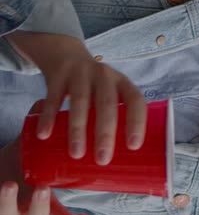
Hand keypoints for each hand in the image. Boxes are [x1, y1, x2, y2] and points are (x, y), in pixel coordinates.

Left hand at [0, 103, 88, 214]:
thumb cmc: (17, 165)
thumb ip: (44, 133)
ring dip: (6, 202)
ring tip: (7, 184)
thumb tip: (55, 99)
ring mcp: (5, 213)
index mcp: (44, 204)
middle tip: (43, 188)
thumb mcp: (33, 153)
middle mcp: (26, 212)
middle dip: (39, 206)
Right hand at [6, 32, 146, 164]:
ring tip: (76, 154)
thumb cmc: (94, 87)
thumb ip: (112, 117)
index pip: (136, 101)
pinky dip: (48, 117)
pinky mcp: (58, 75)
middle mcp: (105, 76)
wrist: (66, 54)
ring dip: (78, 130)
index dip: (137, 122)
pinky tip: (44, 135)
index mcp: (123, 83)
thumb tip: (115, 160)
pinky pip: (53, 98)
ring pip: (81, 102)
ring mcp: (81, 73)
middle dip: (106, 133)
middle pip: (107, 104)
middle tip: (102, 159)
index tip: (134, 146)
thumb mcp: (109, 94)